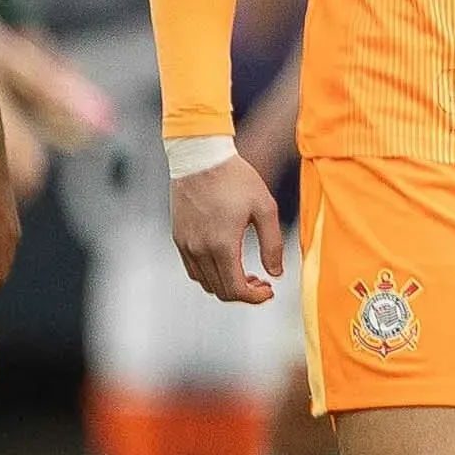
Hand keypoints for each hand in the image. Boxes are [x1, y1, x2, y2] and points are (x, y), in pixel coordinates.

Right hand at [170, 152, 285, 306]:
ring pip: (205, 282)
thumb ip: (273, 245)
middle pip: (220, 290)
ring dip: (226, 284)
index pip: (235, 290)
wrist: (200, 157)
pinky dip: (210, 274)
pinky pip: (192, 268)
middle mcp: (199, 249)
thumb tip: (276, 273)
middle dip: (244, 292)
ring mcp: (185, 244)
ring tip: (246, 273)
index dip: (254, 297)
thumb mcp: (265, 208)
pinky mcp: (178, 237)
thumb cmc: (236, 178)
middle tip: (262, 282)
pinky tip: (226, 261)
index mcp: (222, 245)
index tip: (269, 290)